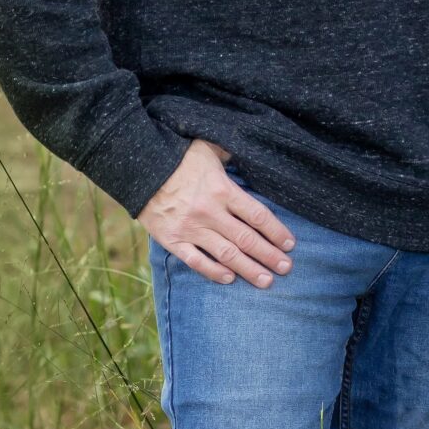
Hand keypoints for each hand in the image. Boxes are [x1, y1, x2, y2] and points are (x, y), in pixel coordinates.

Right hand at [139, 139, 295, 286]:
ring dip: (249, 269)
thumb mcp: (208, 147)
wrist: (137, 167)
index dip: (277, 232)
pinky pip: (196, 261)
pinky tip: (229, 279)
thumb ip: (231, 155)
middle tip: (286, 269)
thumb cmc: (177, 154)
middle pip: (247, 239)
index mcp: (222, 189)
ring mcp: (190, 228)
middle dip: (270, 255)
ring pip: (226, 254)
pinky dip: (213, 272)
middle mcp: (210, 212)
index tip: (290, 244)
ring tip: (267, 281)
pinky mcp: (172, 239)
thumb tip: (252, 150)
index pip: (257, 216)